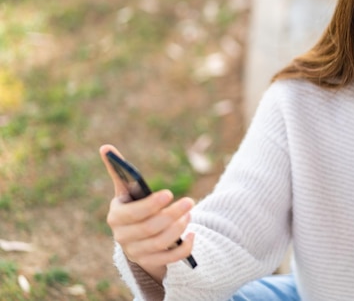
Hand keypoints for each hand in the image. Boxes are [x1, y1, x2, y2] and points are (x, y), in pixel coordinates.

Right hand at [99, 144, 195, 281]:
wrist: (135, 237)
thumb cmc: (132, 207)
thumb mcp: (126, 191)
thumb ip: (118, 171)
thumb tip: (105, 147)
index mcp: (116, 217)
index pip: (133, 214)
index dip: (151, 205)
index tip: (169, 193)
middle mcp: (122, 237)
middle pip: (149, 228)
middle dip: (172, 214)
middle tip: (190, 201)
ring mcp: (136, 252)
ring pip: (160, 243)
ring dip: (178, 228)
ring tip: (189, 213)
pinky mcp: (150, 262)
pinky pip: (170, 259)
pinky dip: (183, 248)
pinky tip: (192, 234)